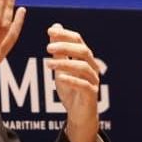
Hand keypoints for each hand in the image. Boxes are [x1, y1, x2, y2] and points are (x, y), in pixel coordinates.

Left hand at [45, 23, 102, 141]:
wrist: (79, 113)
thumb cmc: (71, 89)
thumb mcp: (61, 68)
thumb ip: (59, 50)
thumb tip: (56, 27)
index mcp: (85, 58)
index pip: (78, 40)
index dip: (65, 34)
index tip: (49, 30)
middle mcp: (92, 67)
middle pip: (83, 51)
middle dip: (65, 47)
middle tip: (48, 48)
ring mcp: (93, 80)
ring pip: (83, 67)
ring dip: (64, 64)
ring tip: (48, 64)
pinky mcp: (91, 94)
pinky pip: (84, 85)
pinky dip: (71, 80)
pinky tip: (59, 78)